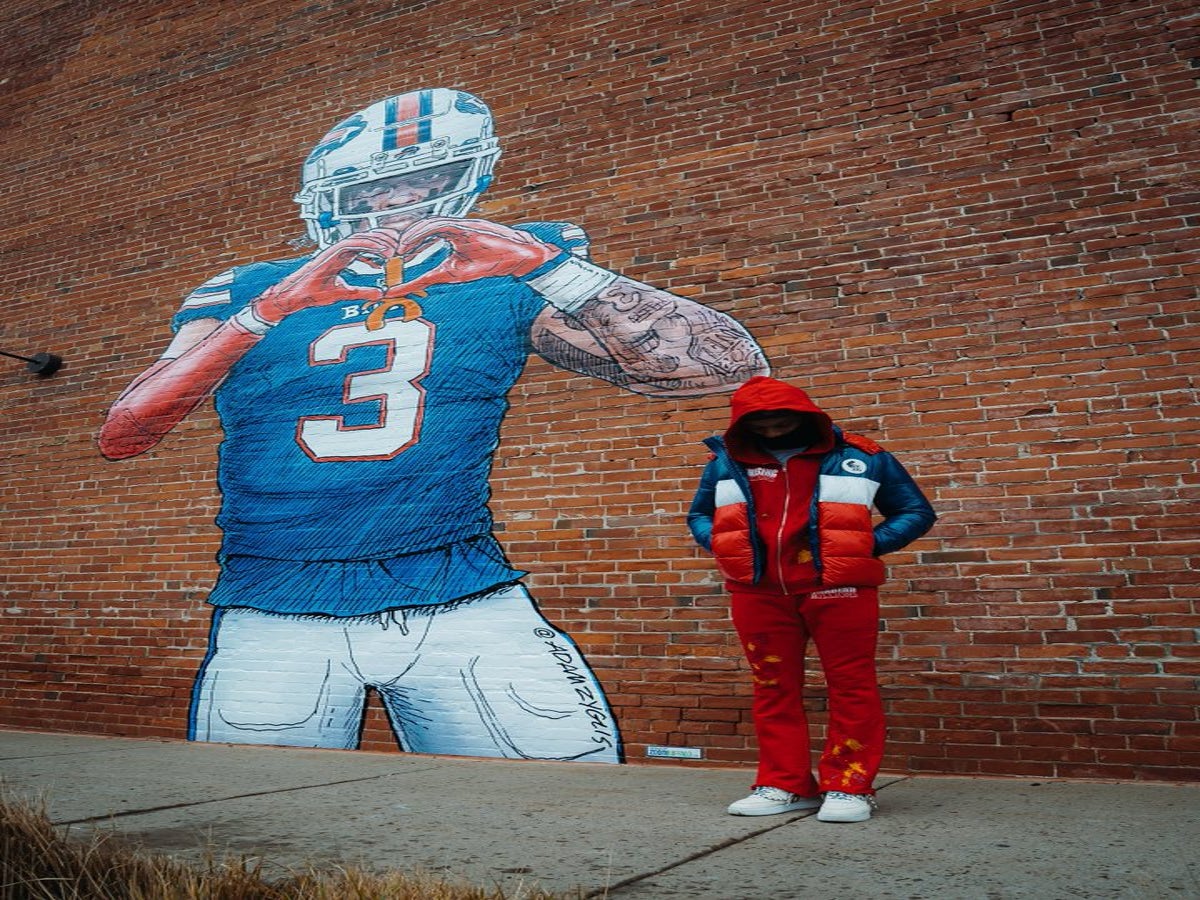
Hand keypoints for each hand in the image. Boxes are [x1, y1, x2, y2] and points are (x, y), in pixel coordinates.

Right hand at [252, 228, 402, 324]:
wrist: (296, 295)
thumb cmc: (315, 292)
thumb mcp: (345, 293)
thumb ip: (362, 292)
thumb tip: (380, 294)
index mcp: (342, 255)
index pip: (365, 243)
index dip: (381, 243)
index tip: (396, 250)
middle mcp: (339, 250)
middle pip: (365, 235)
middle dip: (384, 238)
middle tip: (401, 246)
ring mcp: (334, 250)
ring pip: (361, 237)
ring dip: (380, 241)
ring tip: (395, 250)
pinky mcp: (331, 253)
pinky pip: (353, 245)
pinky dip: (370, 247)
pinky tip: (384, 255)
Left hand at [379, 217, 560, 298]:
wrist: (518, 256)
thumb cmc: (490, 261)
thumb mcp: (451, 272)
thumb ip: (427, 276)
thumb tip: (404, 287)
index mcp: (444, 234)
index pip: (413, 236)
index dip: (395, 245)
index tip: (378, 258)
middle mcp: (446, 225)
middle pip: (412, 227)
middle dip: (392, 239)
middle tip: (374, 252)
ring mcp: (455, 223)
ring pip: (421, 226)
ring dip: (404, 239)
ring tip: (390, 252)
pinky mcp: (462, 225)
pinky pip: (435, 227)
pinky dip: (418, 237)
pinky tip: (406, 248)